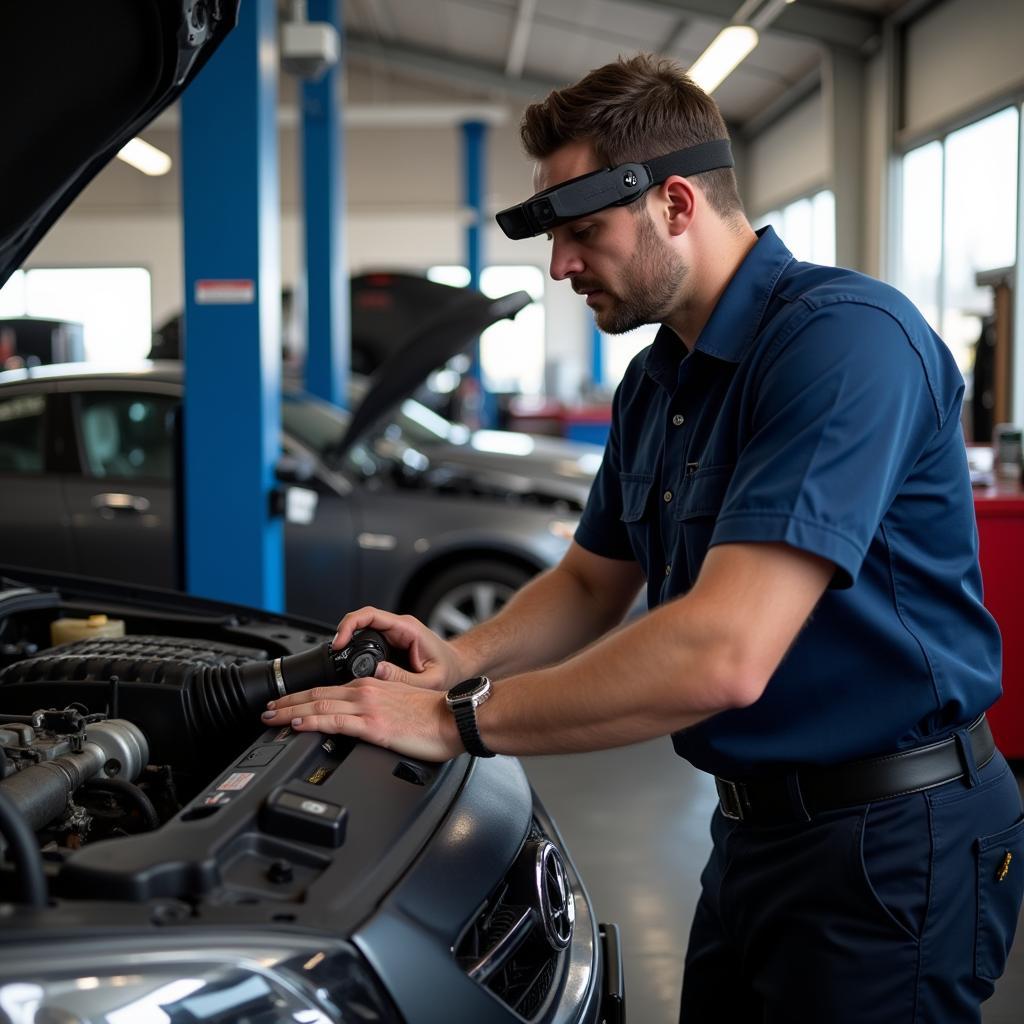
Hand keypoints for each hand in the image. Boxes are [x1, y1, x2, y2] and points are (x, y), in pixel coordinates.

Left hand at [260, 677, 462, 761]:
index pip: (328, 690)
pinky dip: (312, 721)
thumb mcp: (401, 706)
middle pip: (316, 694)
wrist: (457, 718)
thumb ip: (380, 710)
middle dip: (286, 702)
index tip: (285, 705)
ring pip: (319, 704)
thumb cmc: (437, 717)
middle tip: (266, 710)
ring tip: (270, 718)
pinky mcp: (374, 725)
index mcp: (373, 686)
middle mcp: (366, 692)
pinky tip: (298, 724)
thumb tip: (365, 722)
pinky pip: (335, 721)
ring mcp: (368, 707)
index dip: (302, 697)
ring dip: (290, 711)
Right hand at [334, 607, 465, 691]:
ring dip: (348, 640)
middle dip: (343, 633)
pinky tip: (350, 662)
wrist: (458, 667)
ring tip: (337, 658)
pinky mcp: (392, 643)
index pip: (370, 615)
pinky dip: (356, 648)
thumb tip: (377, 673)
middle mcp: (399, 628)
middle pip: (362, 620)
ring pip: (363, 629)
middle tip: (333, 652)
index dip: (349, 625)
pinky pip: (368, 639)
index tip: (339, 641)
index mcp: (407, 629)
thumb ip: (405, 679)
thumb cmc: (450, 671)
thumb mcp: (430, 680)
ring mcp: (394, 634)